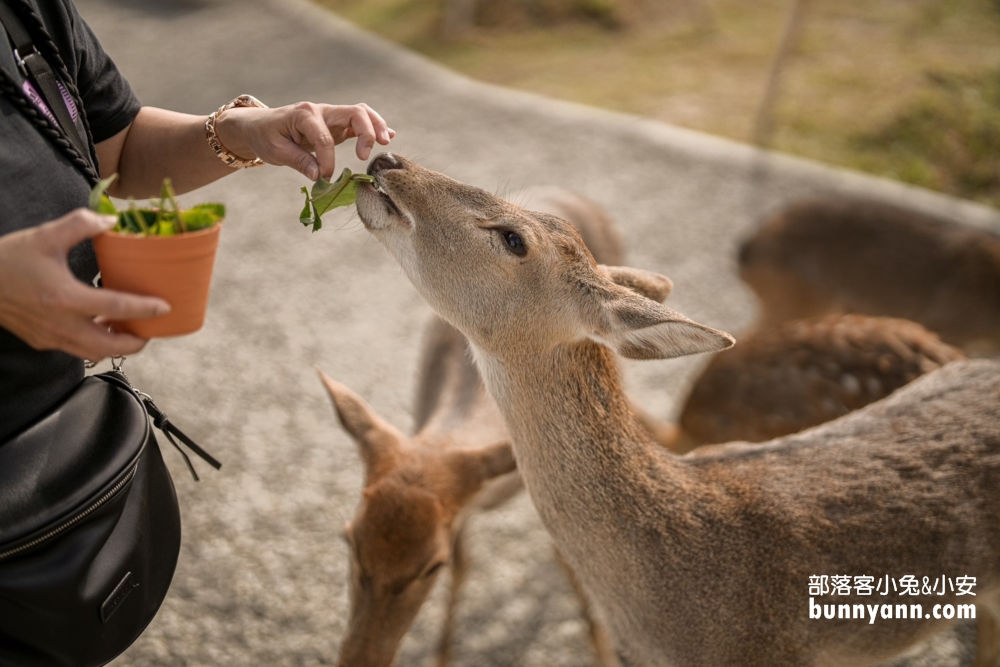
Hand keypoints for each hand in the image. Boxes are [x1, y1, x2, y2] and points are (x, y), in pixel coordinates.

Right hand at [0, 209, 170, 360]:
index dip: (144, 309)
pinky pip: (77, 349)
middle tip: (152, 329)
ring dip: (116, 344)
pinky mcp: (42, 341)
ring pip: (93, 352)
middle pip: (109, 346)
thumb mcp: (46, 236)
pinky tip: (101, 324)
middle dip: (136, 342)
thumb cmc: (8, 258)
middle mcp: (60, 324)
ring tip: (130, 327)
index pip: (115, 308)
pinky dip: (95, 342)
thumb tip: (112, 221)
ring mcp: (50, 337)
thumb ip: (81, 224)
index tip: (165, 308)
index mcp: (64, 298)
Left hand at [215, 102, 394, 180]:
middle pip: (354, 113)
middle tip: (365, 157)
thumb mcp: (275, 150)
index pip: (324, 138)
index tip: (324, 178)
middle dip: (366, 132)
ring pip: (361, 113)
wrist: (260, 125)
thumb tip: (319, 177)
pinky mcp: (337, 124)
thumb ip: (299, 161)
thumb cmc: (265, 136)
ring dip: (376, 126)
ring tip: (386, 142)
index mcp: (305, 115)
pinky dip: (374, 127)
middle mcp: (322, 111)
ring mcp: (331, 116)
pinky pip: (359, 121)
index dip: (327, 161)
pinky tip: (388, 136)